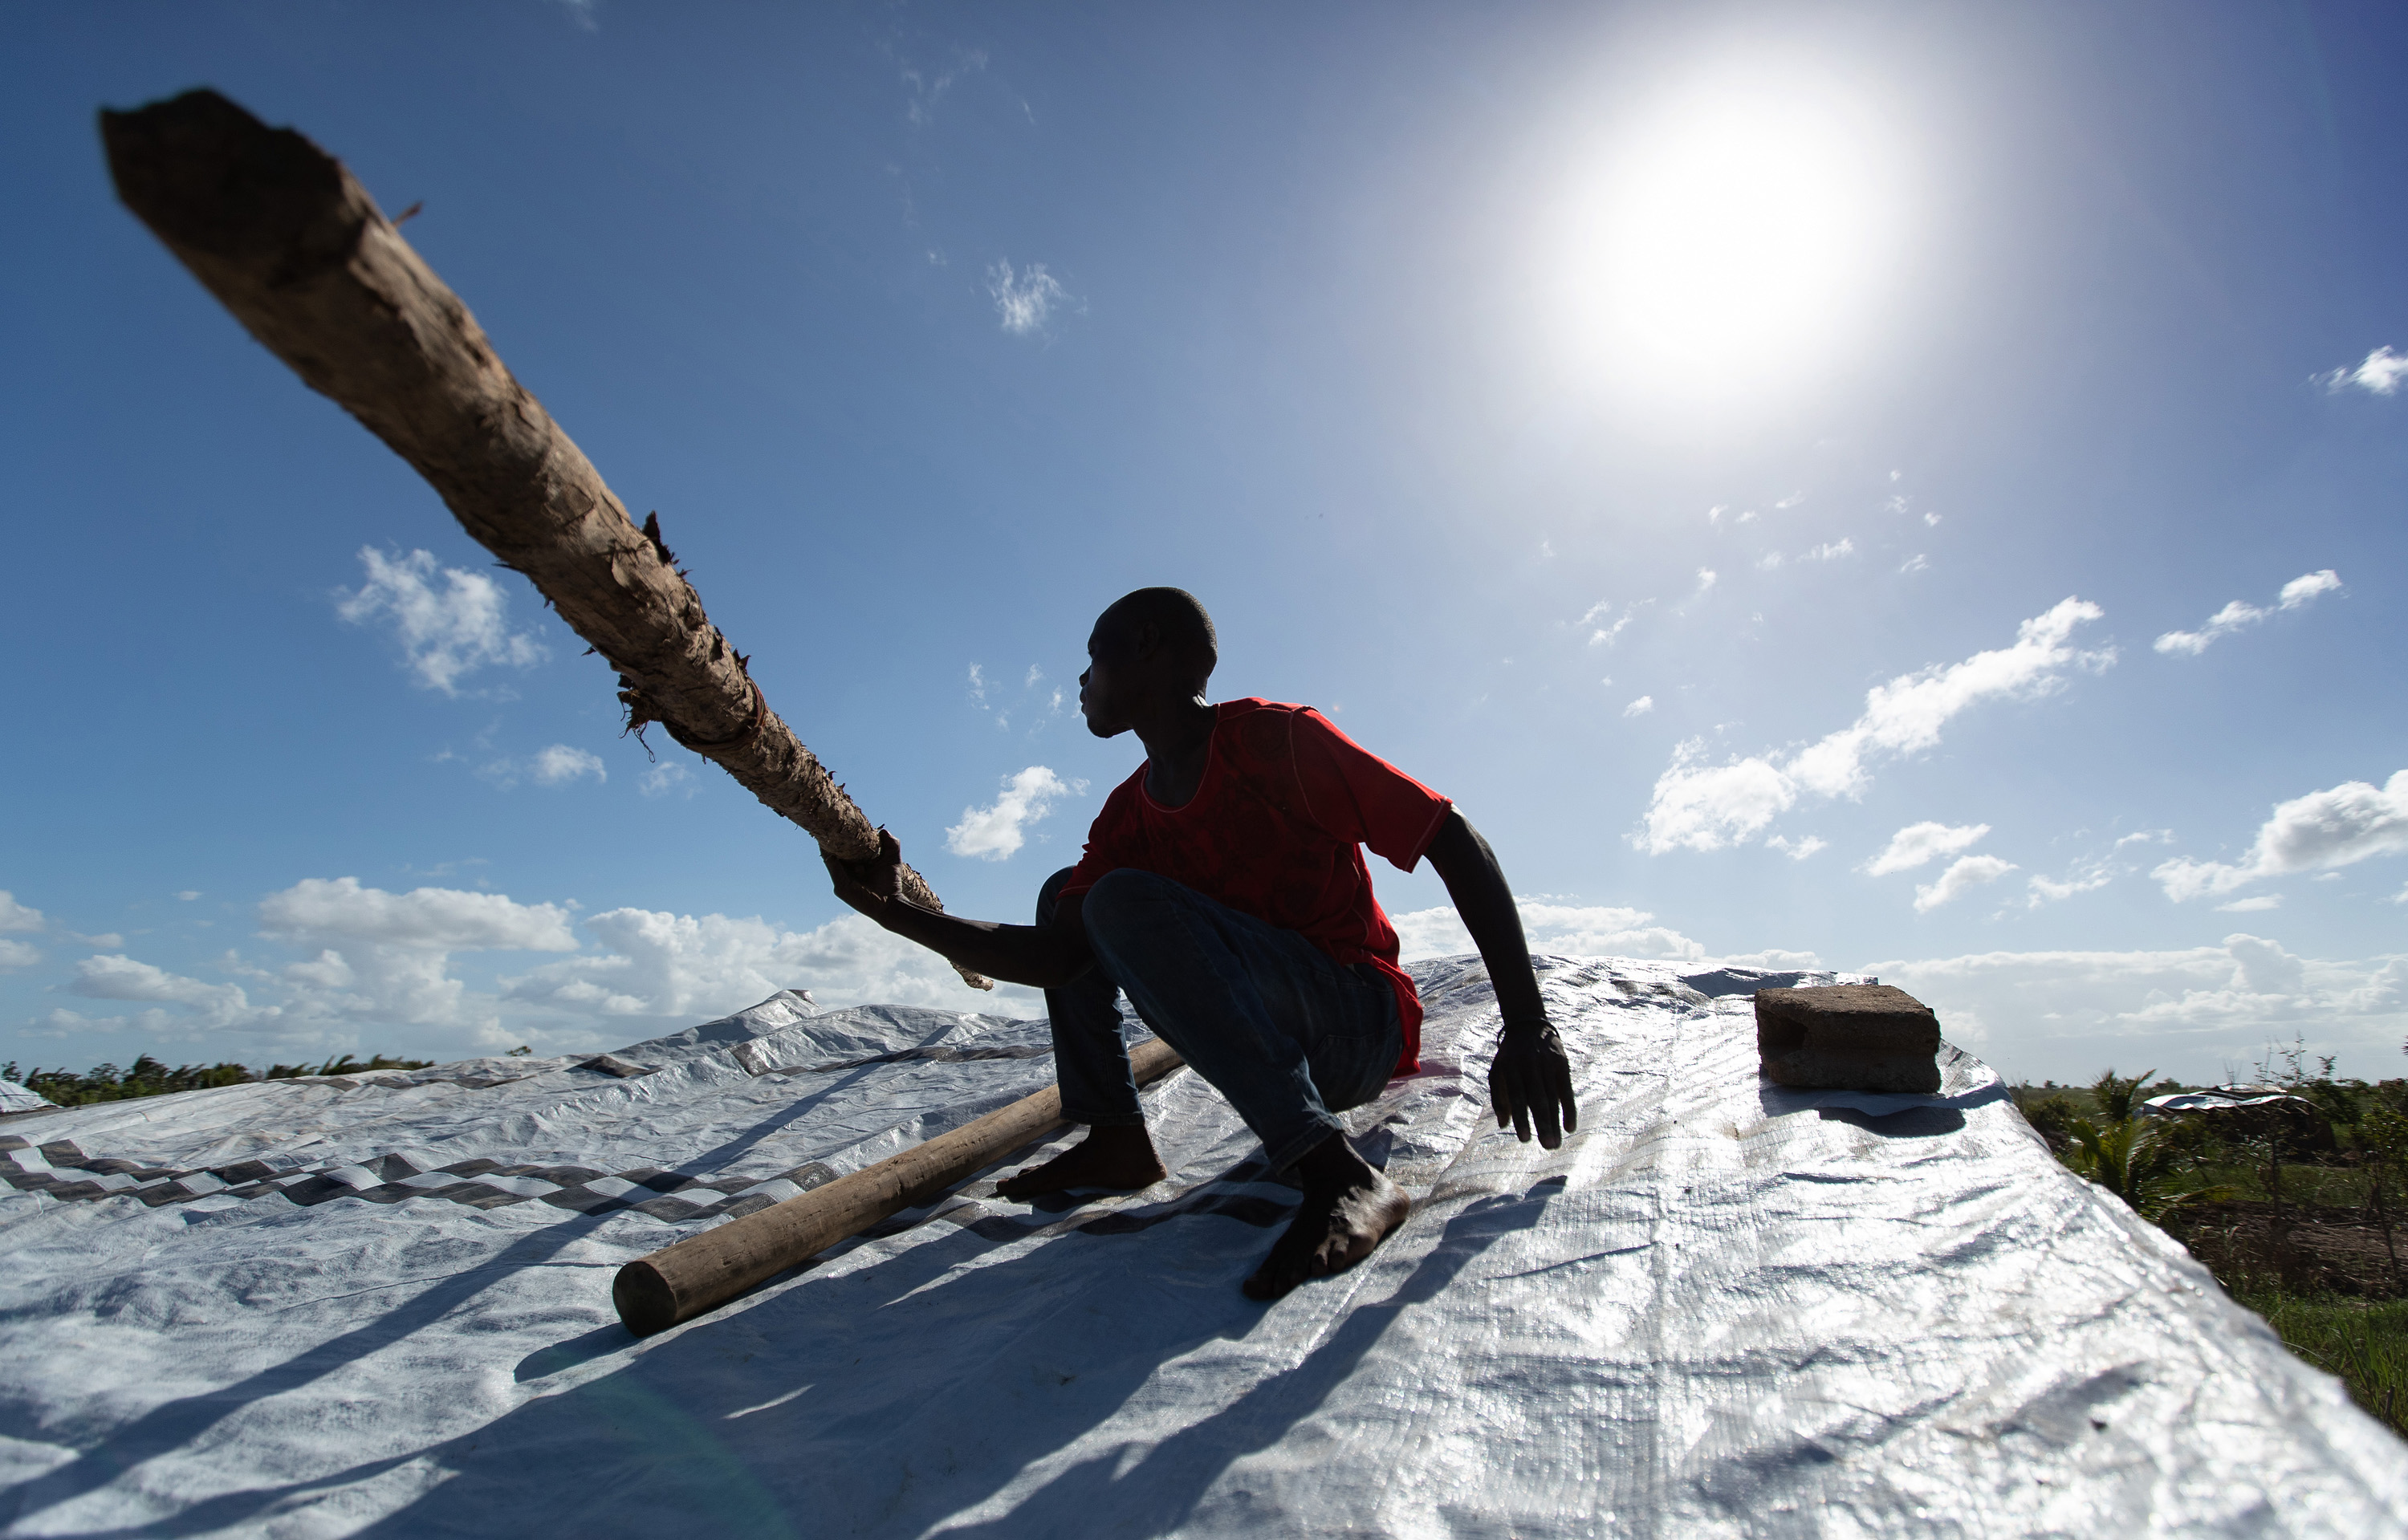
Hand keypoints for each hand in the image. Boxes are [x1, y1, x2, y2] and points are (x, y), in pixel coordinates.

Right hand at [823, 827, 906, 924]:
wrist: (891, 904)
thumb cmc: (890, 884)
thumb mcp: (891, 859)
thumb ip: (890, 844)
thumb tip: (882, 830)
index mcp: (853, 866)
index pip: (843, 849)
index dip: (841, 837)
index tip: (840, 822)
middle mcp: (845, 873)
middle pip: (833, 852)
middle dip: (831, 839)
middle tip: (830, 821)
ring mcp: (841, 880)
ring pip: (830, 858)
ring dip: (828, 845)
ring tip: (826, 828)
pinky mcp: (841, 887)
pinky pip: (833, 867)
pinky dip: (830, 855)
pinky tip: (829, 843)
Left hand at [1489, 1018, 1576, 1148]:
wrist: (1529, 1027)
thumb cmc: (1510, 1056)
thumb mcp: (1498, 1071)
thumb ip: (1499, 1097)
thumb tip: (1503, 1125)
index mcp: (1511, 1067)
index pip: (1517, 1096)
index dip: (1521, 1118)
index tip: (1525, 1140)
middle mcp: (1530, 1065)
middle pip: (1538, 1099)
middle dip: (1543, 1124)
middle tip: (1548, 1147)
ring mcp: (1548, 1064)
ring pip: (1553, 1098)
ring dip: (1555, 1123)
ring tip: (1555, 1144)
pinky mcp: (1562, 1064)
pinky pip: (1567, 1090)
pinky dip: (1569, 1109)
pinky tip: (1570, 1127)